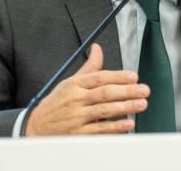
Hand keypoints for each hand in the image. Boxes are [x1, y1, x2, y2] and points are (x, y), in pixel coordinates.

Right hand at [25, 43, 149, 135]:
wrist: (36, 126)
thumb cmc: (57, 102)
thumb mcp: (70, 81)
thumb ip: (89, 67)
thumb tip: (97, 48)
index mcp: (75, 84)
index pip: (99, 78)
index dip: (117, 76)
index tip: (134, 76)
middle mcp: (76, 99)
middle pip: (104, 93)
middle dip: (126, 91)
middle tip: (144, 89)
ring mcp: (77, 117)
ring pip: (104, 110)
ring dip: (125, 107)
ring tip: (141, 104)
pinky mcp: (78, 133)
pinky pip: (99, 129)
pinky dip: (115, 127)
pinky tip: (128, 124)